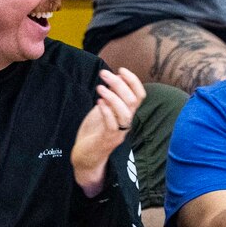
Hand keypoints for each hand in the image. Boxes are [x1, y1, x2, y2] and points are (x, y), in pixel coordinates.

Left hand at [70, 68, 144, 196]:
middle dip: (119, 84)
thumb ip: (110, 97)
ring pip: (125, 113)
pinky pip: (112, 125)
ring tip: (100, 87)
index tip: (121, 69)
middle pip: (132, 101)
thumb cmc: (94, 132)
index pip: (140, 95)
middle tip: (104, 74)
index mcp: (127, 114)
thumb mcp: (103, 110)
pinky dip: (106, 112)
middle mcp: (126, 123)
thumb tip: (114, 77)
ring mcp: (118, 133)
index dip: (133, 81)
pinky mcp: (107, 140)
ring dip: (113, 97)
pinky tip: (98, 103)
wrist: (86, 157)